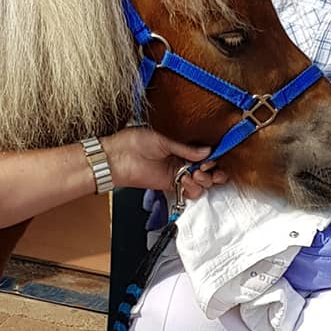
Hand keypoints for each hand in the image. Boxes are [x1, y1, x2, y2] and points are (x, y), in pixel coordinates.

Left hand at [103, 127, 227, 197]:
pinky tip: (186, 181)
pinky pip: (189, 191)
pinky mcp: (170, 185)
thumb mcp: (163, 140)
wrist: (117, 158)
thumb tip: (207, 151)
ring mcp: (177, 174)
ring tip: (195, 174)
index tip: (211, 157)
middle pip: (207, 170)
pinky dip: (193, 188)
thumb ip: (186, 148)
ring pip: (201, 182)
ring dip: (203, 180)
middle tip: (205, 168)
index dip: (212, 157)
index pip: (205, 154)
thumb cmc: (133, 142)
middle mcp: (181, 160)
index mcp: (181, 146)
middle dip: (212, 171)